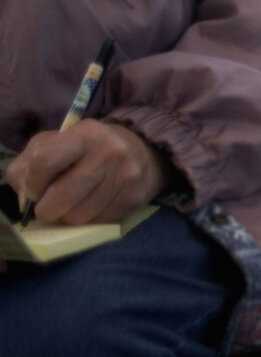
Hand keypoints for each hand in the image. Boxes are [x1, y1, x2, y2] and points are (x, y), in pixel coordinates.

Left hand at [7, 120, 170, 224]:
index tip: (36, 188)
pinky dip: (89, 218)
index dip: (32, 183)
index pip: (44, 161)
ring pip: (78, 217)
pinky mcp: (133, 198)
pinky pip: (97, 222)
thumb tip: (26, 200)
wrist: (139, 152)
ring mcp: (125, 176)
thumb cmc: (84, 151)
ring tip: (74, 202)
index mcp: (85, 134)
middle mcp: (110, 152)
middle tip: (49, 204)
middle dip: (47, 208)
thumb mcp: (53, 145)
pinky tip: (93, 203)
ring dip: (69, 215)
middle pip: (60, 198)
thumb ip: (27, 168)